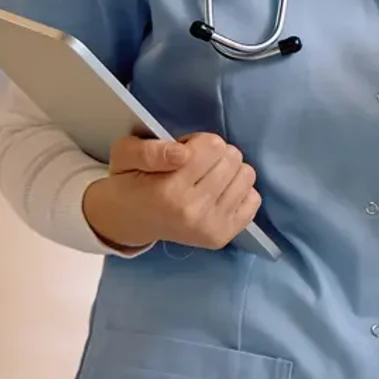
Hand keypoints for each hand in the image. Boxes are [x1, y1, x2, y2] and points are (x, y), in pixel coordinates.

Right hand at [80, 132, 259, 251]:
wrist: (129, 221)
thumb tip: (181, 153)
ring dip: (228, 171)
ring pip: (247, 175)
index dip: (198, 142)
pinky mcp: (222, 236)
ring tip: (204, 179)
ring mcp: (209, 226)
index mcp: (167, 191)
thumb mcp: (125, 155)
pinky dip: (238, 191)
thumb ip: (148, 150)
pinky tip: (216, 195)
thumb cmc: (130, 183)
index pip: (214, 145)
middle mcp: (191, 211)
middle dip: (214, 155)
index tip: (182, 153)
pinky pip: (254, 198)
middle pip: (233, 158)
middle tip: (192, 167)